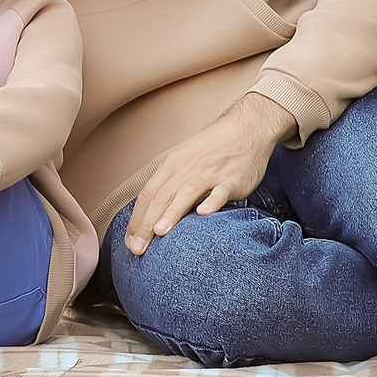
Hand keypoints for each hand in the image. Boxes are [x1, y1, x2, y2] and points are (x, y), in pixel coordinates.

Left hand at [123, 94, 295, 255]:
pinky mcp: (232, 179)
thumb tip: (153, 212)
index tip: (128, 241)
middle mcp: (187, 168)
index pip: (147, 194)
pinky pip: (220, 192)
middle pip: (161, 197)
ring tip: (159, 233)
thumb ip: (171, 183)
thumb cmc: (214, 147)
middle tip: (136, 248)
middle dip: (146, 224)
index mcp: (172, 164)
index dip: (136, 219)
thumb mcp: (185, 159)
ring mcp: (210, 173)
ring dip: (172, 213)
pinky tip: (203, 214)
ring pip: (186, 193)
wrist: (247, 128)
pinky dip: (211, 202)